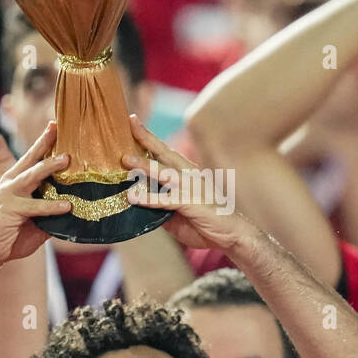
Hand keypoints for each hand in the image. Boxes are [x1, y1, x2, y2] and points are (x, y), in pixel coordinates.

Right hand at [0, 121, 71, 265]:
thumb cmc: (13, 235)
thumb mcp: (38, 221)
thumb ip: (53, 211)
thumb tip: (79, 208)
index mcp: (17, 181)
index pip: (33, 157)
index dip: (45, 141)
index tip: (57, 125)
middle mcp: (11, 183)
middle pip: (31, 158)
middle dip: (46, 142)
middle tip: (62, 129)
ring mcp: (9, 195)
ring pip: (33, 176)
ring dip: (50, 166)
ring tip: (67, 160)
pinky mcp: (10, 210)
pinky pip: (35, 206)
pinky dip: (52, 206)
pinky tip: (67, 206)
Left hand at [122, 115, 252, 251]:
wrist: (232, 235)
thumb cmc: (204, 223)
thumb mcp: (176, 213)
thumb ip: (158, 205)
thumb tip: (136, 202)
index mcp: (187, 174)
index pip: (165, 153)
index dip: (149, 138)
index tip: (133, 122)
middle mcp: (190, 176)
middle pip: (166, 153)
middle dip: (147, 138)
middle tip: (130, 122)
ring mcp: (192, 188)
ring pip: (165, 173)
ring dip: (145, 165)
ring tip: (125, 159)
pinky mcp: (193, 204)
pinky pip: (168, 200)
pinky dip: (150, 198)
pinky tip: (135, 197)